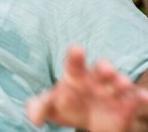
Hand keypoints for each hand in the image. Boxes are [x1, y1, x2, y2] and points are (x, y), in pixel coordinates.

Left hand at [26, 46, 147, 131]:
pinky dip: (140, 98)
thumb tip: (34, 119)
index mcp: (75, 76)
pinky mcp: (126, 106)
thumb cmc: (65, 106)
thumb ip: (38, 108)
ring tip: (122, 83)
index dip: (75, 56)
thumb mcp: (49, 107)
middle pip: (100, 70)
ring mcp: (112, 91)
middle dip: (104, 68)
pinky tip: (144, 97)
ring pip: (118, 83)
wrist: (86, 121)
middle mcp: (95, 80)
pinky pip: (135, 100)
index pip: (74, 63)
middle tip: (106, 69)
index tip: (77, 49)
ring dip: (122, 82)